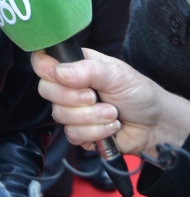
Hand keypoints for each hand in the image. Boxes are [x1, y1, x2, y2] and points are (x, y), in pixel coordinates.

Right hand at [31, 48, 189, 157]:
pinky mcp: (78, 132)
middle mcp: (69, 86)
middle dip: (73, 98)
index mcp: (75, 65)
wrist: (153, 125)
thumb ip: (88, 70)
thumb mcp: (117, 74)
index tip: (59, 76)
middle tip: (95, 96)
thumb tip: (60, 72)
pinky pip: (72, 134)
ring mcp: (72, 110)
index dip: (45, 69)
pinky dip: (95, 132)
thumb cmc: (138, 93)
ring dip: (90, 117)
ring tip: (112, 113)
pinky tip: (109, 127)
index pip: (43, 62)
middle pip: (46, 90)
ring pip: (60, 115)